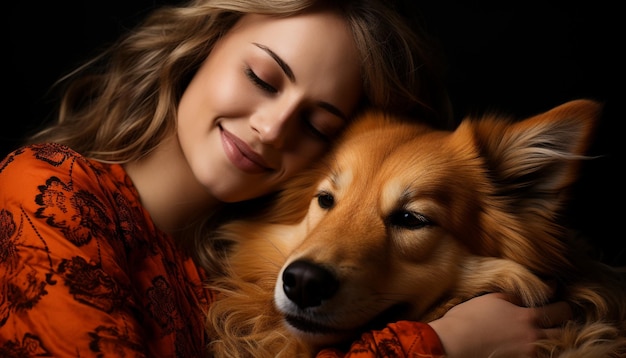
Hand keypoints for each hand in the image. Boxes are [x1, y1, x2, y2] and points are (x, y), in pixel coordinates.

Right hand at [428, 293, 571, 357]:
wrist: (452, 343)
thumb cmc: (468, 318)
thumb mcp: (492, 299)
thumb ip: (516, 296)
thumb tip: (533, 292)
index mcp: (527, 318)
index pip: (561, 311)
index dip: (564, 305)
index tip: (559, 300)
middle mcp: (532, 338)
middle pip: (563, 333)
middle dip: (563, 324)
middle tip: (557, 319)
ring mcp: (527, 355)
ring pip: (555, 348)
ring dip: (554, 340)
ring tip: (546, 333)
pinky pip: (540, 357)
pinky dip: (541, 351)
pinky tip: (530, 344)